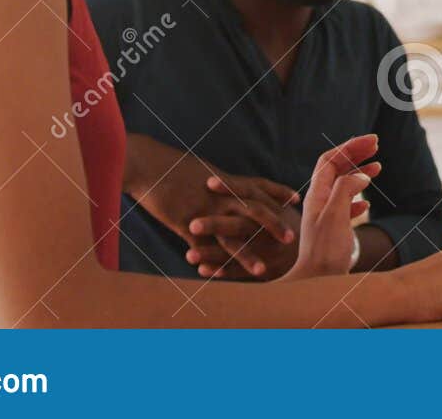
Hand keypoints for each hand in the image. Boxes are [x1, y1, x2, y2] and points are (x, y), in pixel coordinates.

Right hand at [125, 135, 296, 275]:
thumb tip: (221, 184)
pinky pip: (203, 246)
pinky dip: (211, 262)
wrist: (146, 164)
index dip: (278, 192)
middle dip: (275, 224)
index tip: (295, 198)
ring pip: (233, 234)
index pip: (259, 185)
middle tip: (291, 238)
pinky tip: (217, 276)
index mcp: (224, 181)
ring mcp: (205, 209)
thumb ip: (214, 182)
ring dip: (248, 253)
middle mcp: (220, 194)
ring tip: (263, 270)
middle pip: (256, 209)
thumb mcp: (199, 170)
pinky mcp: (186, 222)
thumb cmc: (169, 165)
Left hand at [284, 135, 379, 279]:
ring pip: (343, 185)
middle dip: (355, 154)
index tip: (372, 141)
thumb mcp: (335, 215)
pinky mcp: (335, 229)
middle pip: (336, 168)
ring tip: (378, 167)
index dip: (350, 147)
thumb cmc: (326, 250)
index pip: (331, 159)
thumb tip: (361, 175)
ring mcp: (327, 215)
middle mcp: (320, 201)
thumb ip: (346, 189)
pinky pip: (346, 205)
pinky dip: (359, 198)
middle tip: (376, 144)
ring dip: (360, 172)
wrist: (319, 281)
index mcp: (317, 194)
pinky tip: (367, 202)